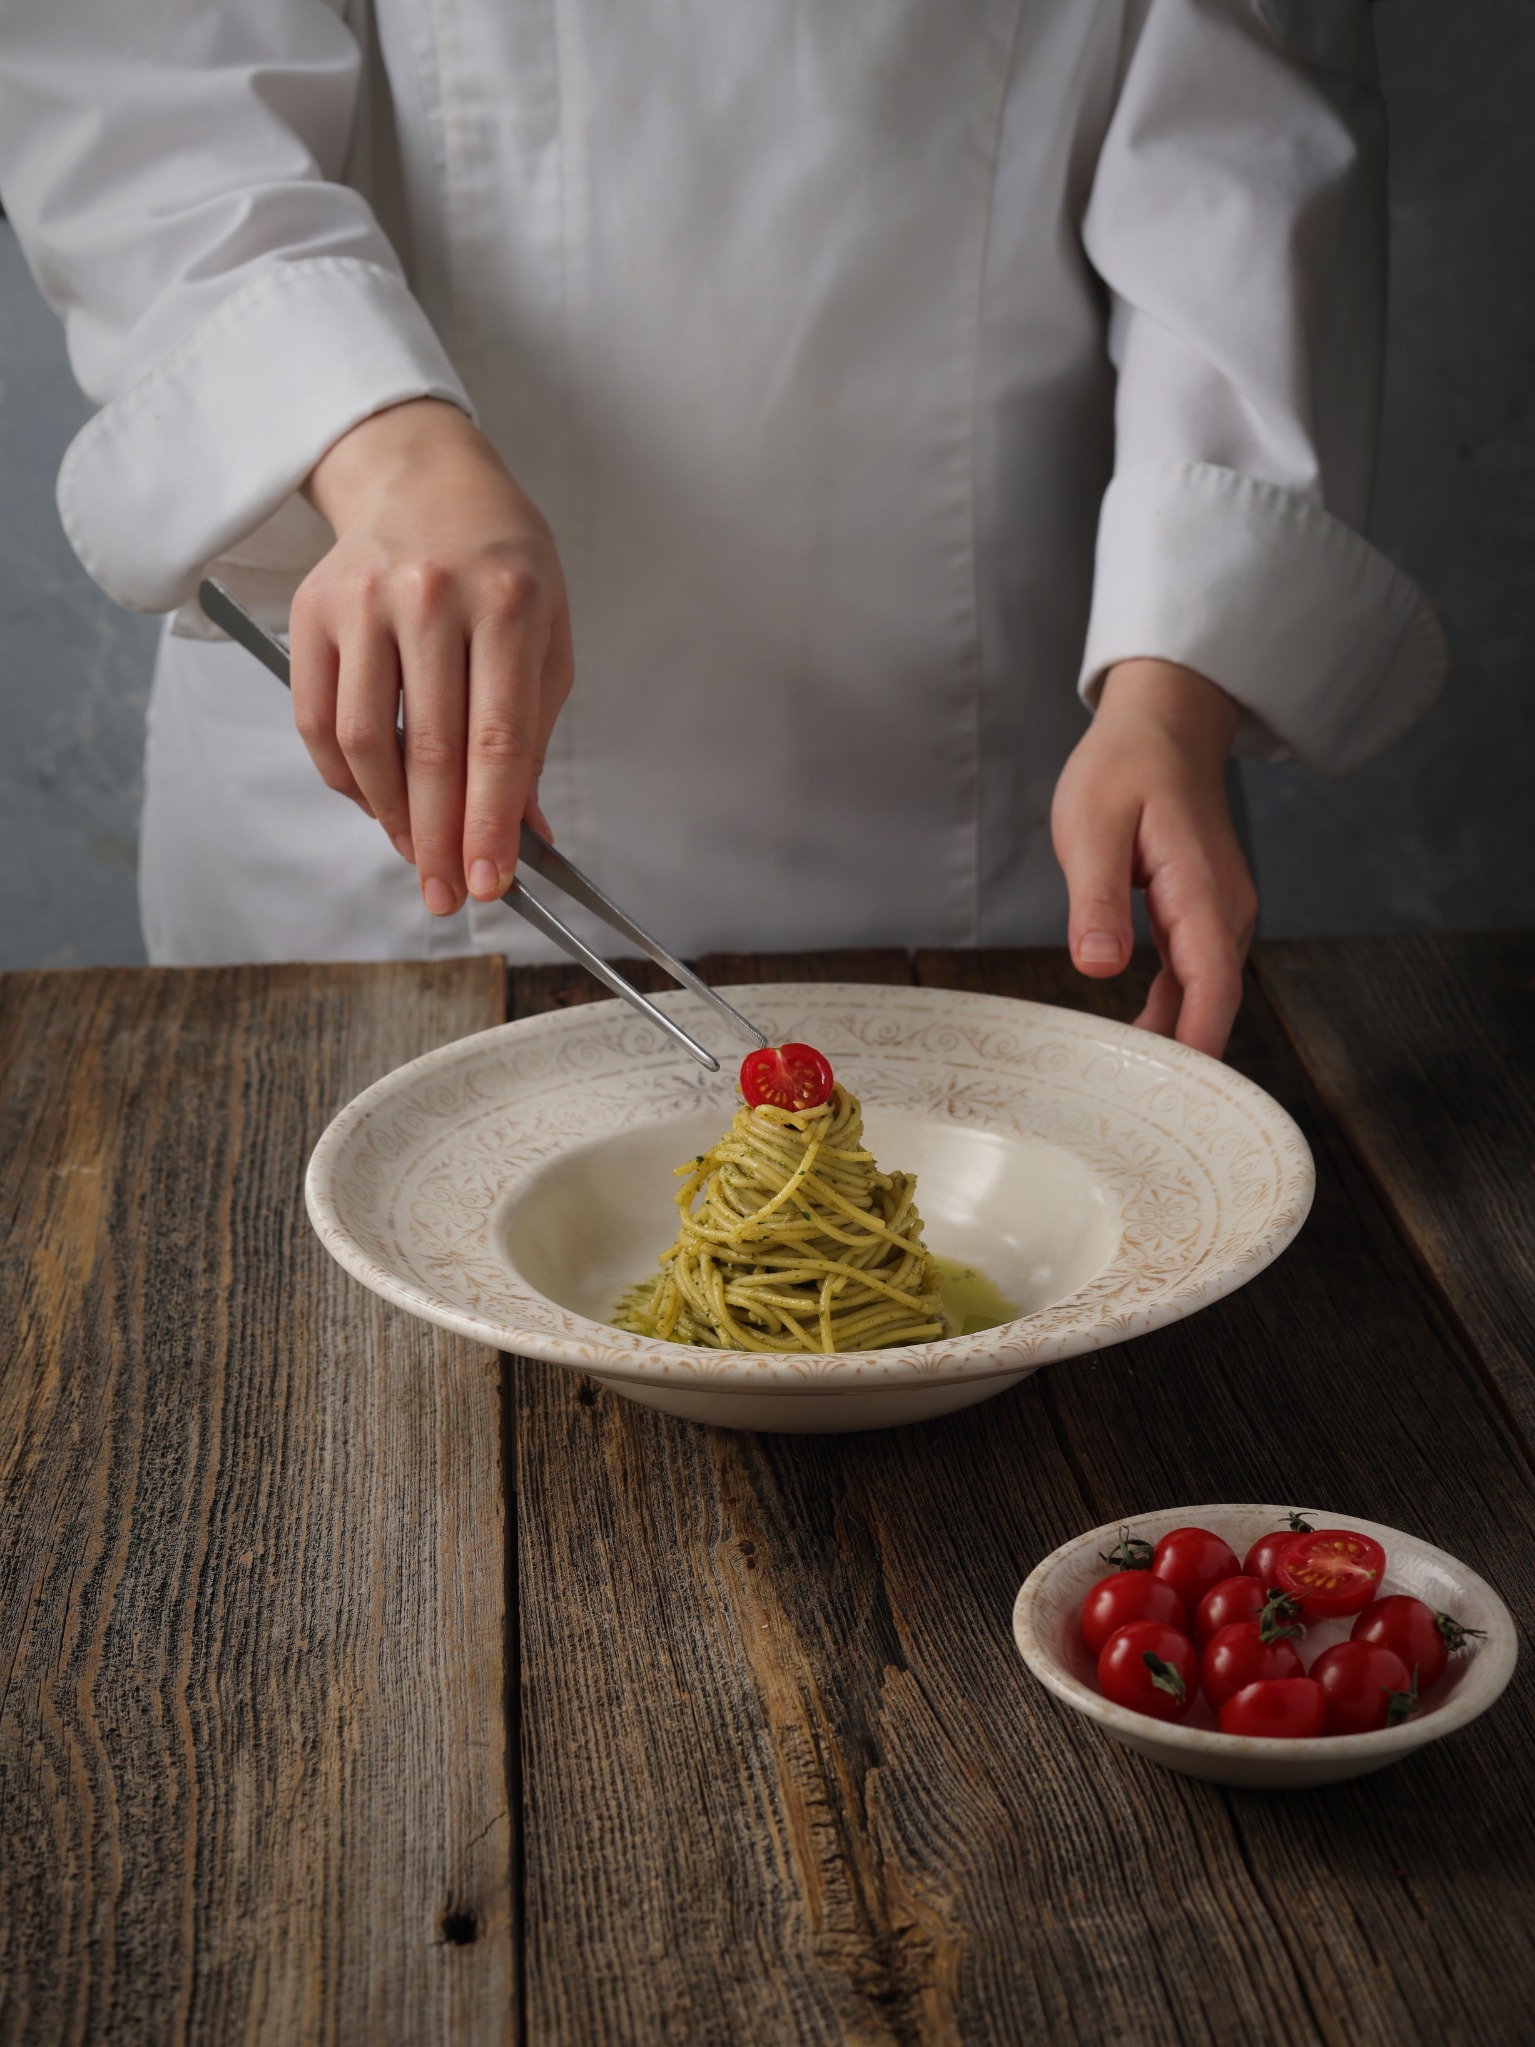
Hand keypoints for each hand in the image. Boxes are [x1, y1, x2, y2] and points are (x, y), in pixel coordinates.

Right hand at [291, 398, 572, 914]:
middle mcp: (432, 596)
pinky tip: (376, 801)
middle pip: (430, 751)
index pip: (498, 740)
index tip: (490, 884)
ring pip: (365, 742)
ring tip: (416, 851)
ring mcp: (364, 600)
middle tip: (447, 895)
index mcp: (508, 603)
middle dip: (440, 840)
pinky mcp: (314, 610)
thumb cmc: (500, 561)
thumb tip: (525, 833)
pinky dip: (346, 778)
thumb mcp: (545, 636)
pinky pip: (317, 720)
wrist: (423, 475)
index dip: (491, 824)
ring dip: (390, 816)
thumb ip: (534, 737)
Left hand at [1050, 659, 1256, 1057]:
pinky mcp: (1204, 914)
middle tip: (1145, 1116)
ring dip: (1181, 1038)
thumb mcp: (1092, 825)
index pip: (1211, 983)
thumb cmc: (1125, 768)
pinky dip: (1176, 1011)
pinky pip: (1196, 976)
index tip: (1181, 1095)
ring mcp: (1219, 912)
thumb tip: (1099, 965)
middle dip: (1189, 1058)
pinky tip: (1142, 1040)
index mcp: (1200, 889)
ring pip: (1207, 992)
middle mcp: (1224, 909)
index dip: (1199, 1041)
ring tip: (1137, 1092)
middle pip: (1216, 1000)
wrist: (1164, 725)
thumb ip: (1095, 898)